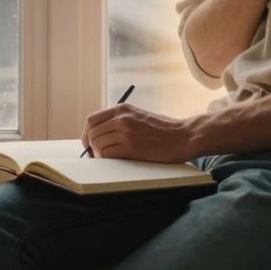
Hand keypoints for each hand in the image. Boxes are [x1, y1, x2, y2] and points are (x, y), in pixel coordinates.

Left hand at [80, 104, 198, 162]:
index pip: (92, 119)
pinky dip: (107, 160)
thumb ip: (120, 121)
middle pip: (92, 133)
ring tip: (111, 158)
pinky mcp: (131, 146)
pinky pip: (107, 154)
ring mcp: (126, 131)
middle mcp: (121, 117)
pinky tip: (117, 160)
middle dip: (92, 147)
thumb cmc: (164, 130)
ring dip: (100, 155)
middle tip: (99, 156)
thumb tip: (100, 136)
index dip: (86, 134)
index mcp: (122, 109)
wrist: (183, 136)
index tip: (88, 144)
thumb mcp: (138, 117)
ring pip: (97, 144)